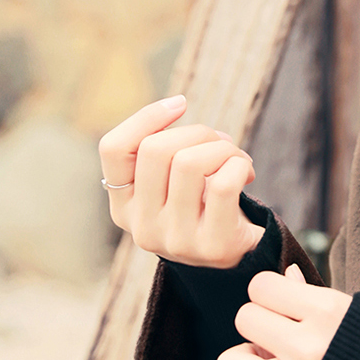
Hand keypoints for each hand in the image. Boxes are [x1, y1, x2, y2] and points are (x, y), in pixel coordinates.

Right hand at [98, 95, 262, 267]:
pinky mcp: (212, 246)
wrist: (239, 257)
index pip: (113, 149)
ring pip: (189, 162)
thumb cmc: (204, 205)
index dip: (146, 117)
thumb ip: (163, 150)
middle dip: (198, 132)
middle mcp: (142, 227)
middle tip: (220, 144)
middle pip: (156, 149)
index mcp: (123, 207)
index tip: (180, 103)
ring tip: (236, 159)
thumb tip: (175, 106)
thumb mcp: (171, 182)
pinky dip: (239, 166)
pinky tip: (245, 174)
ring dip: (223, 148)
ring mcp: (175, 241)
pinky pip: (222, 183)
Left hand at [215, 264, 352, 359]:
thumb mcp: (354, 312)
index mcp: (327, 312)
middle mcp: (308, 348)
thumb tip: (285, 277)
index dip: (270, 294)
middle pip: (244, 318)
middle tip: (280, 334)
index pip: (260, 286)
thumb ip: (312, 296)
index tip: (285, 305)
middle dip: (259, 324)